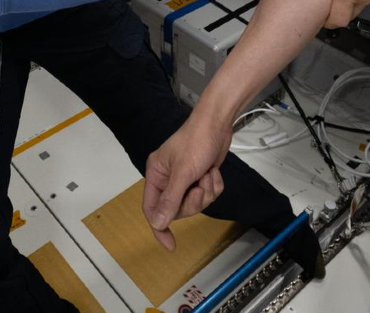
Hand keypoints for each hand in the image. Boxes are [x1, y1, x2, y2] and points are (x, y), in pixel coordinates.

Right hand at [142, 116, 231, 250]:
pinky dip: (214, 185)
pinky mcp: (200, 177)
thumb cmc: (196, 141)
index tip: (170, 245)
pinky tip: (213, 172)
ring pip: (195, 203)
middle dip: (193, 201)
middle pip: (177, 209)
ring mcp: (185, 179)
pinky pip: (207, 194)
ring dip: (206, 192)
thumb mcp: (182, 174)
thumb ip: (170, 200)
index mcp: (156, 175)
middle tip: (199, 187)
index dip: (159, 228)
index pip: (152, 209)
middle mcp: (168, 179)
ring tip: (207, 174)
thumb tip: (158, 223)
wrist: (217, 124)